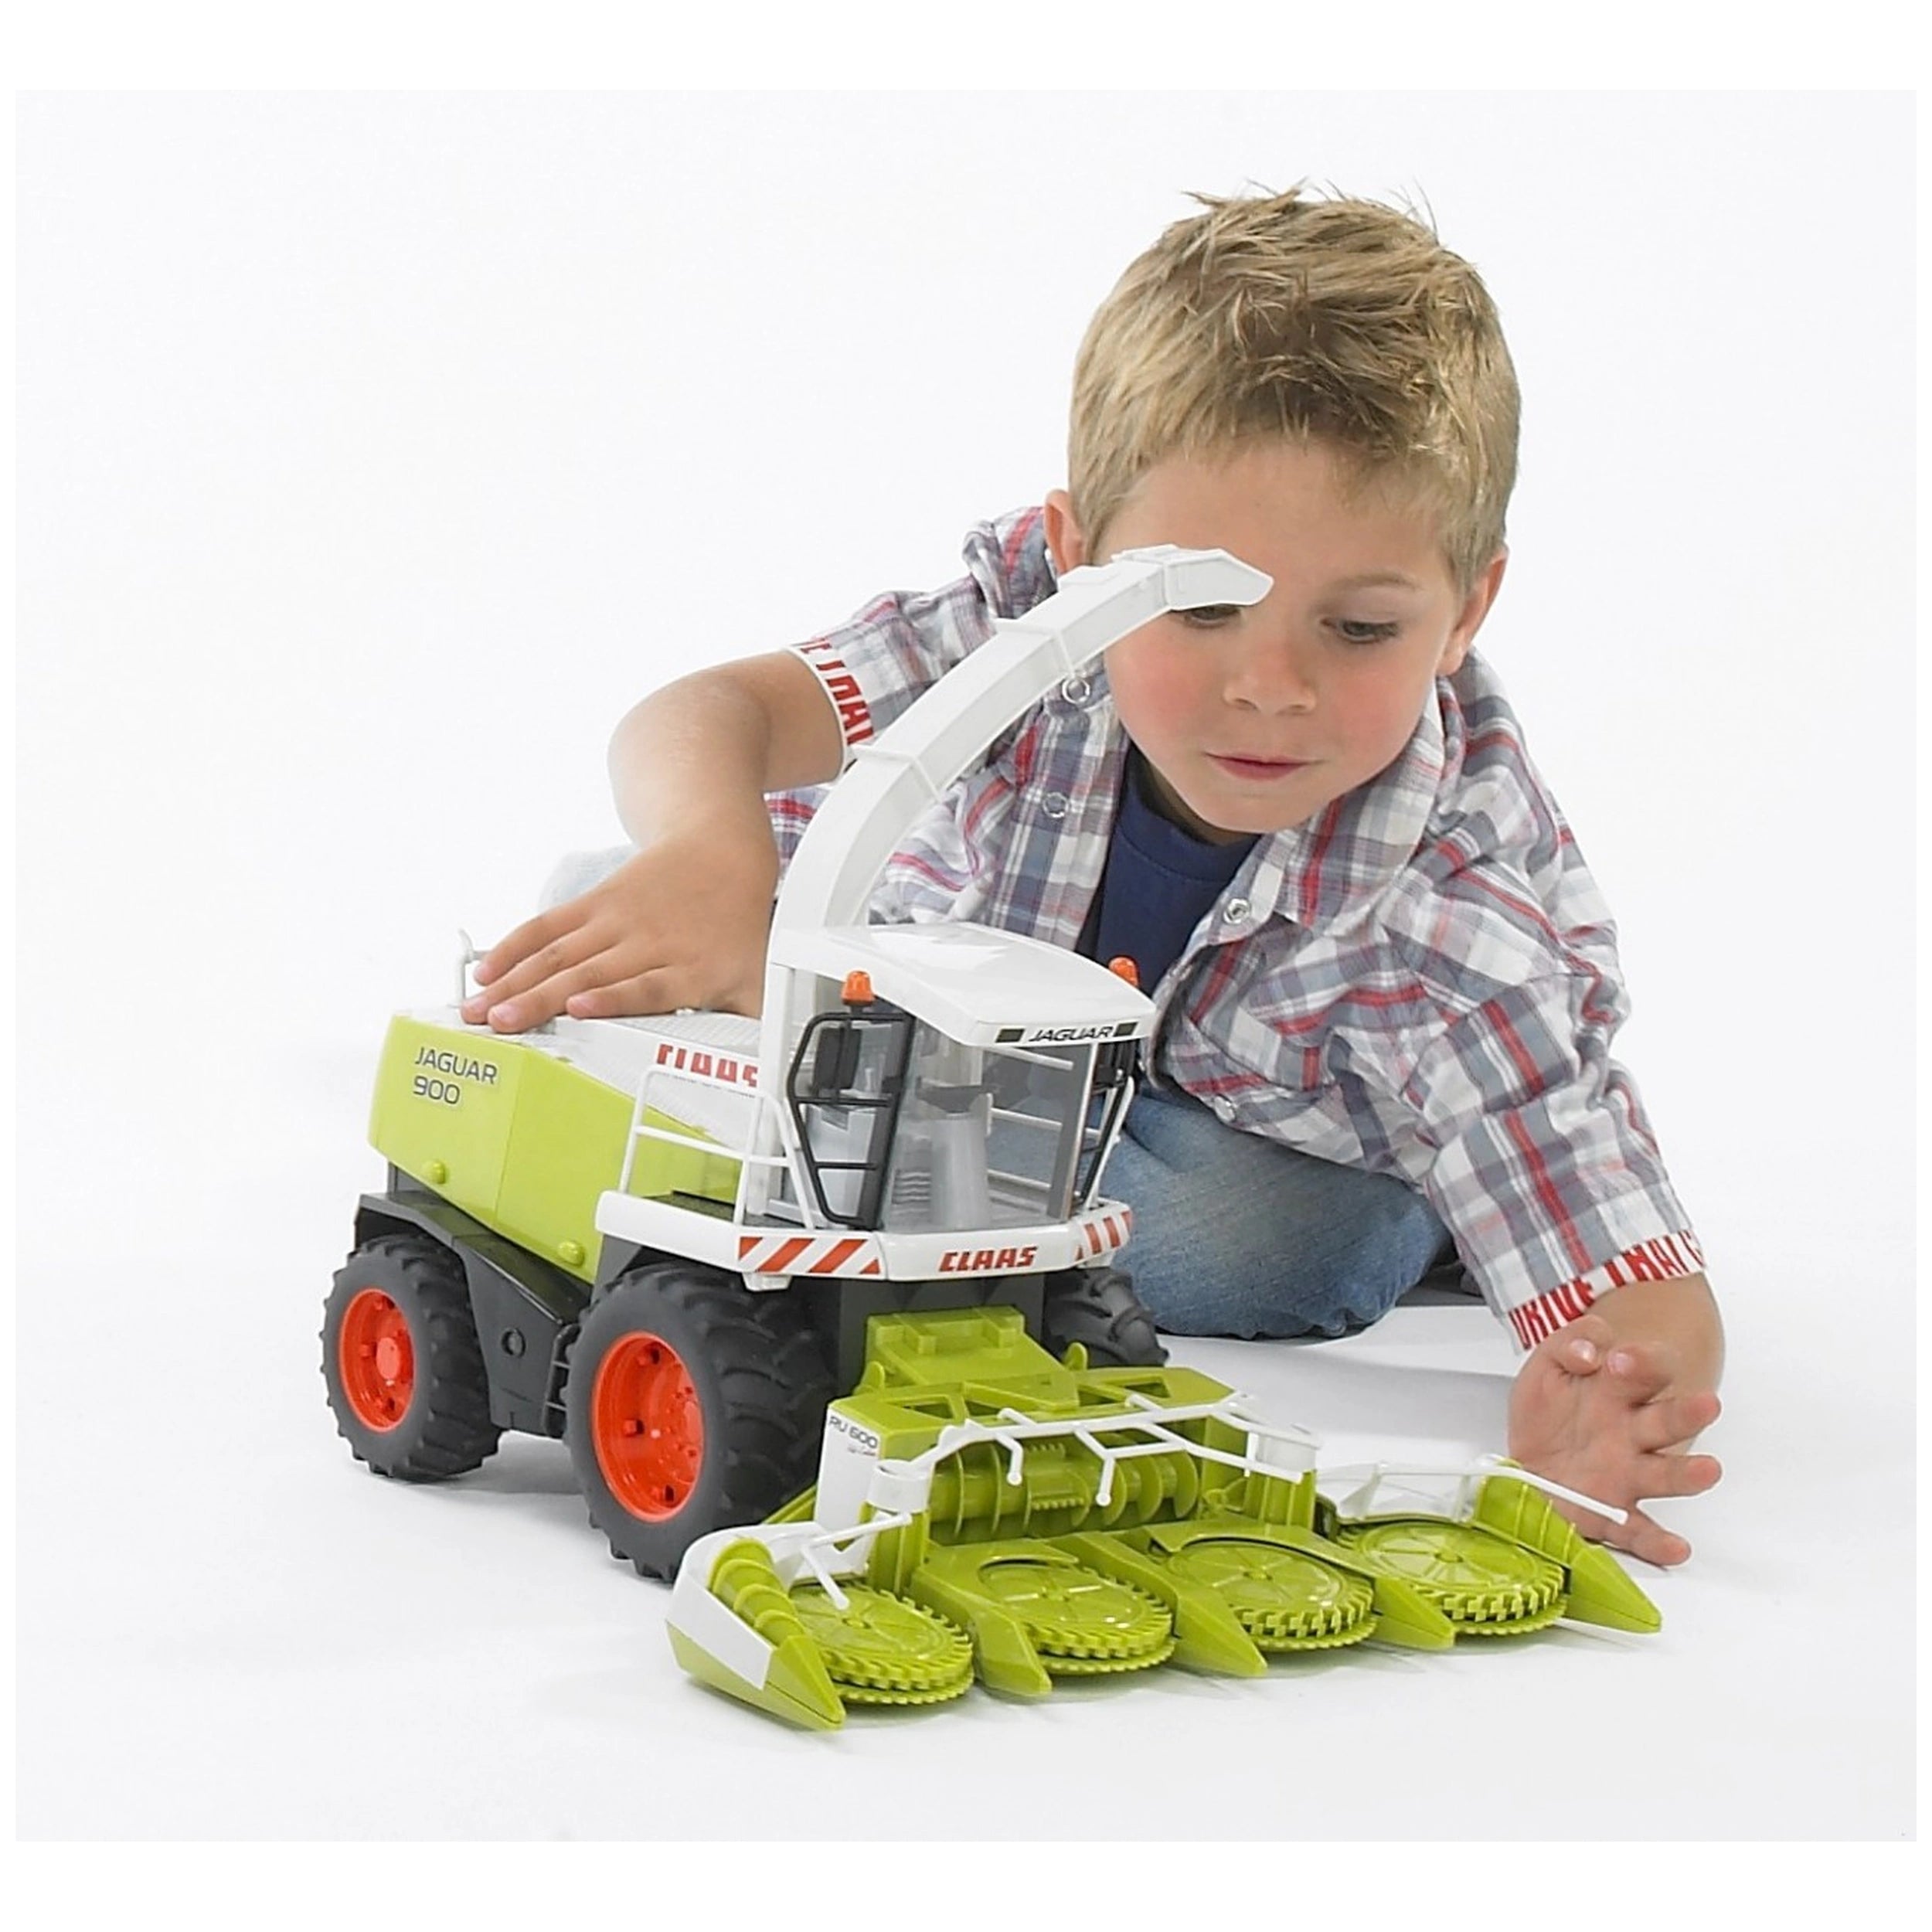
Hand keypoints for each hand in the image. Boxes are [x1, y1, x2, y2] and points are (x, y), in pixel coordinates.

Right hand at [459, 827, 776, 1032]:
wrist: (719, 849)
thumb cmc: (734, 924)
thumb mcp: (756, 976)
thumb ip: (756, 1028)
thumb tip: (764, 1078)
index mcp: (687, 968)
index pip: (647, 986)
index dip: (613, 998)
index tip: (582, 1009)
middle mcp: (646, 943)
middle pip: (588, 974)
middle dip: (538, 1000)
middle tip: (499, 1024)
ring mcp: (615, 921)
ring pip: (558, 954)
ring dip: (514, 982)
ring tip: (479, 1008)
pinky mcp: (592, 904)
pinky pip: (548, 925)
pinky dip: (514, 946)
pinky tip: (486, 970)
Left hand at [1507, 1313, 1720, 1566]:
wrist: (1534, 1452)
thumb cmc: (1552, 1405)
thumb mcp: (1550, 1361)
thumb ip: (1571, 1343)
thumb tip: (1589, 1353)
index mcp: (1621, 1388)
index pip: (1649, 1367)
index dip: (1641, 1361)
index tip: (1620, 1360)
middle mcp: (1634, 1431)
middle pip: (1669, 1419)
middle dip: (1687, 1413)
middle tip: (1706, 1405)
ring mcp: (1628, 1473)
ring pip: (1666, 1473)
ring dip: (1688, 1473)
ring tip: (1707, 1470)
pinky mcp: (1612, 1513)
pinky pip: (1639, 1530)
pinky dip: (1658, 1542)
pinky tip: (1676, 1547)